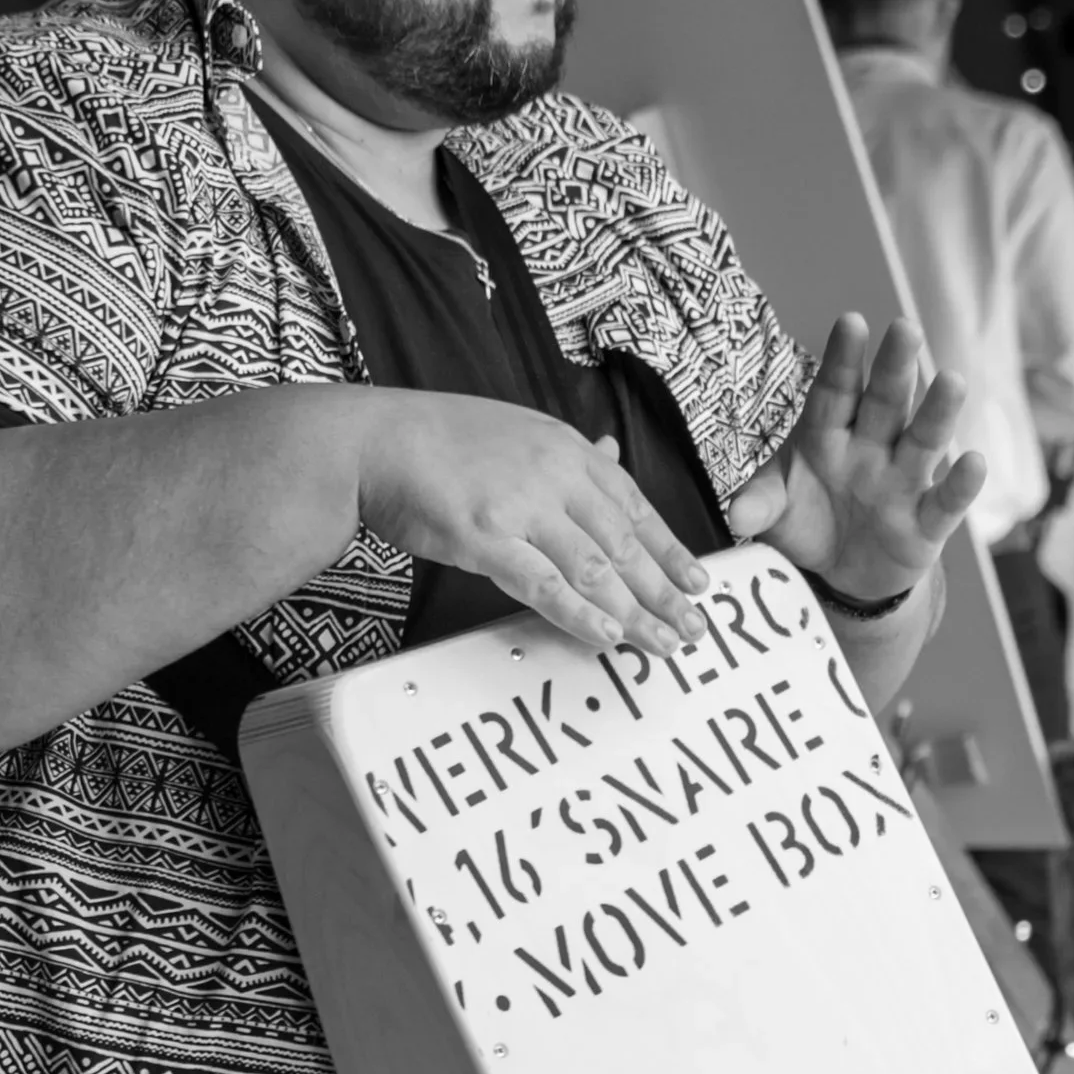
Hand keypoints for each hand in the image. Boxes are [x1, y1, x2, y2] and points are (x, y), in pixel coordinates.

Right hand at [357, 391, 709, 652]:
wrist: (373, 441)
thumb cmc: (437, 439)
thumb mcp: (518, 429)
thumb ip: (568, 453)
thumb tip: (612, 454)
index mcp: (565, 449)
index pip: (634, 505)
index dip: (670, 549)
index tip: (699, 581)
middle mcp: (553, 475)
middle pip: (625, 542)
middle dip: (665, 590)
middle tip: (695, 627)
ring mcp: (520, 506)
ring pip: (594, 567)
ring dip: (635, 611)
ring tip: (663, 644)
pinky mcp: (485, 537)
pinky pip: (543, 584)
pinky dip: (579, 613)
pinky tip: (606, 636)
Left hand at [727, 314, 984, 599]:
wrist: (837, 576)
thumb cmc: (806, 523)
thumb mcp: (773, 511)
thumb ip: (758, 505)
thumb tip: (736, 516)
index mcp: (829, 433)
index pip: (836, 390)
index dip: (844, 359)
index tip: (851, 321)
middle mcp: (871, 448)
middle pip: (886, 403)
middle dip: (895, 367)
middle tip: (905, 328)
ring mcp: (901, 483)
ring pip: (923, 441)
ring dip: (937, 412)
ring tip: (952, 380)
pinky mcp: (925, 524)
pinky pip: (945, 502)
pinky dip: (961, 485)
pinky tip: (975, 461)